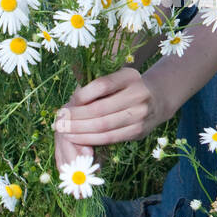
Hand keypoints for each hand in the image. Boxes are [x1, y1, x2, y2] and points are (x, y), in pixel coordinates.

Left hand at [52, 67, 166, 168]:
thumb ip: (98, 86)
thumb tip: (70, 103)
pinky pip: (110, 138)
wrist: (159, 100)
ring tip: (64, 131)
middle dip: (75, 118)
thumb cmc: (128, 87)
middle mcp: (138, 95)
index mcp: (130, 76)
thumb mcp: (118, 78)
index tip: (66, 103)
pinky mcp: (138, 132)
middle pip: (100, 110)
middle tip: (58, 122)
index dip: (81, 96)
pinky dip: (91, 140)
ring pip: (103, 127)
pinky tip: (78, 138)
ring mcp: (140, 115)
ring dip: (79, 131)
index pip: (101, 86)